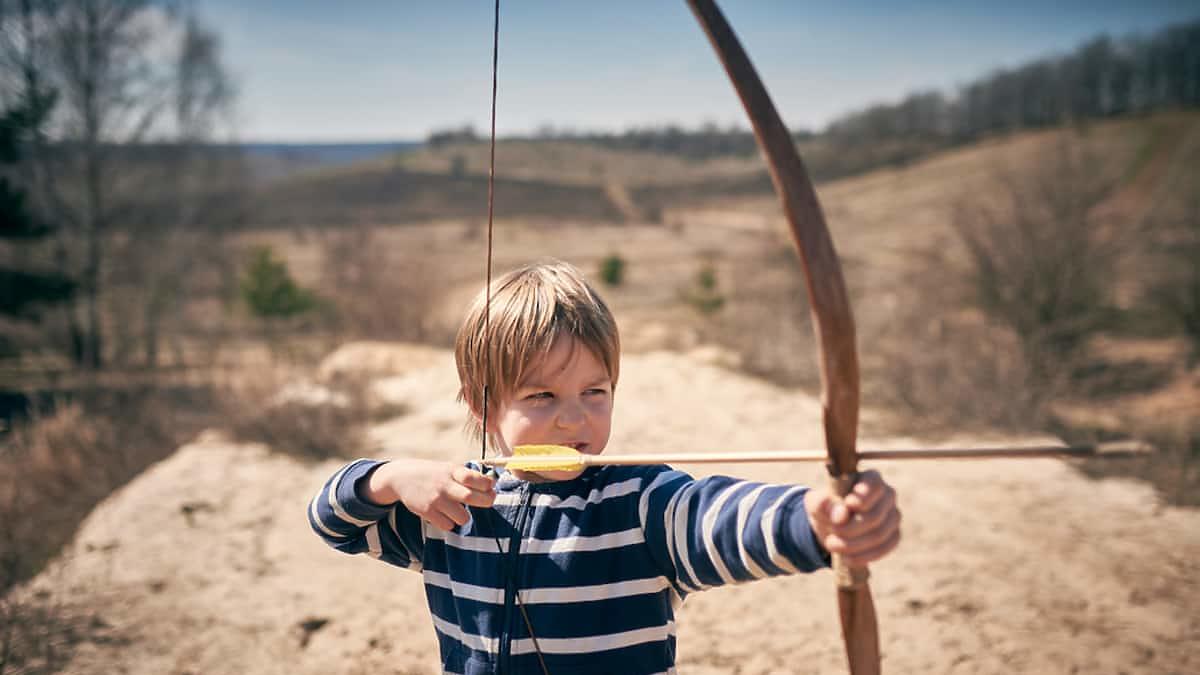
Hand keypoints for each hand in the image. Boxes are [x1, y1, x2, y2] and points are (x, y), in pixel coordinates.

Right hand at [365, 460, 495, 531]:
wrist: (401, 477)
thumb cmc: (433, 474)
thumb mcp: (448, 468)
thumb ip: (467, 476)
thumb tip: (492, 485)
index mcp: (452, 471)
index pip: (475, 478)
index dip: (488, 485)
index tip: (490, 487)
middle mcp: (444, 485)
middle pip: (472, 498)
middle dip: (486, 501)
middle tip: (487, 501)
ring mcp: (435, 499)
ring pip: (462, 517)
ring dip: (465, 516)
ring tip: (459, 510)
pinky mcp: (427, 512)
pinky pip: (448, 525)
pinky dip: (450, 522)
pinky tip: (445, 515)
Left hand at [804, 469, 900, 566]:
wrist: (831, 526)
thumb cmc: (826, 507)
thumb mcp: (816, 503)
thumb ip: (823, 504)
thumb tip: (840, 514)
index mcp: (870, 479)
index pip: (874, 484)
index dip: (863, 496)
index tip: (849, 504)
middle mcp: (887, 495)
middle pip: (875, 515)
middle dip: (850, 529)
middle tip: (831, 534)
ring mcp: (893, 516)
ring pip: (879, 534)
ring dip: (853, 545)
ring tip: (832, 545)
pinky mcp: (894, 536)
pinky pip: (885, 548)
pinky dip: (864, 556)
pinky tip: (847, 558)